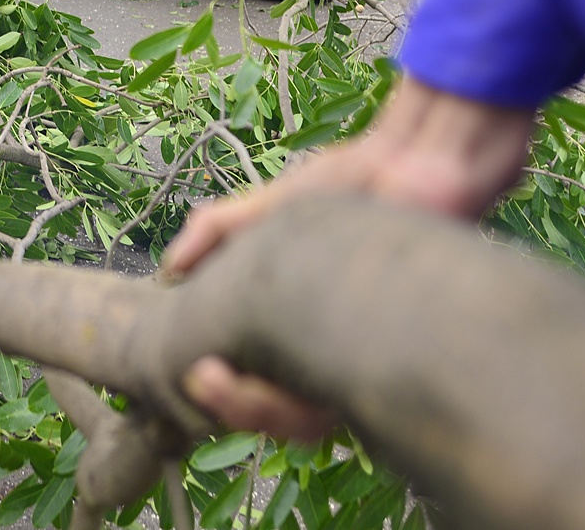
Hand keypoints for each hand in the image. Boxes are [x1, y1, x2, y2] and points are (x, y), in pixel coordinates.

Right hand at [165, 77, 533, 437]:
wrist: (415, 165)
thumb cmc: (351, 182)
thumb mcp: (270, 205)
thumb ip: (220, 229)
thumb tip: (169, 269)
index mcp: (296, 319)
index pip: (252, 375)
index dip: (218, 386)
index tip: (188, 367)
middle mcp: (328, 350)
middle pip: (274, 410)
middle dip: (230, 405)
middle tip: (200, 378)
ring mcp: (360, 359)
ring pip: (305, 420)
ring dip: (255, 411)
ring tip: (215, 383)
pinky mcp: (392, 360)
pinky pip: (344, 405)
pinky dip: (301, 401)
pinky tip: (268, 375)